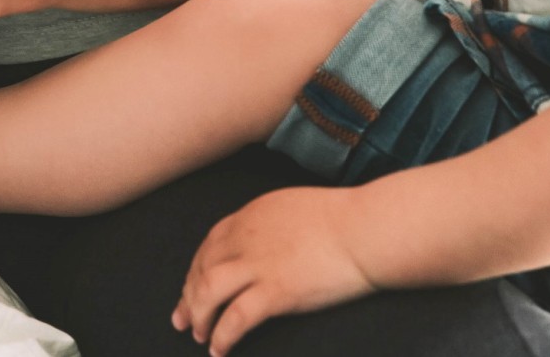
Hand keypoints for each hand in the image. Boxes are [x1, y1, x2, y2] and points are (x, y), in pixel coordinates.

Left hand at [171, 188, 377, 354]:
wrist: (366, 229)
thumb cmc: (344, 219)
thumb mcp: (294, 208)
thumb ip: (272, 224)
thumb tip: (266, 239)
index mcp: (250, 216)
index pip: (209, 245)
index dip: (195, 269)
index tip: (190, 288)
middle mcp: (246, 238)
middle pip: (202, 268)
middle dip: (189, 296)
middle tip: (183, 320)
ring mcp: (259, 265)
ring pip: (208, 291)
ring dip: (199, 315)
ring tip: (200, 336)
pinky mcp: (276, 291)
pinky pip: (236, 318)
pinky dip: (223, 336)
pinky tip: (219, 350)